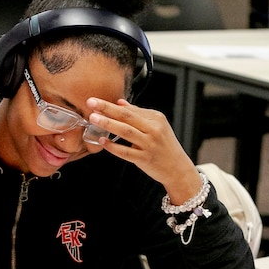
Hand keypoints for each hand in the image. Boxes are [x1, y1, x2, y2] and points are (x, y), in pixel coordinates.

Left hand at [87, 97, 201, 203]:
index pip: (130, 109)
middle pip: (127, 116)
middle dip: (107, 108)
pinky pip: (126, 152)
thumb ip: (138, 114)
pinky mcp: (145, 159)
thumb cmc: (164, 146)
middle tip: (91, 103)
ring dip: (108, 123)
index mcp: (156, 119)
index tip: (95, 101)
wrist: (177, 168)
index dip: (111, 105)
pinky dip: (113, 146)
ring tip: (93, 118)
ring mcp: (150, 144)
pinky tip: (102, 141)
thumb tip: (120, 103)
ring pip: (126, 131)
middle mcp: (154, 129)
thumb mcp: (156, 126)